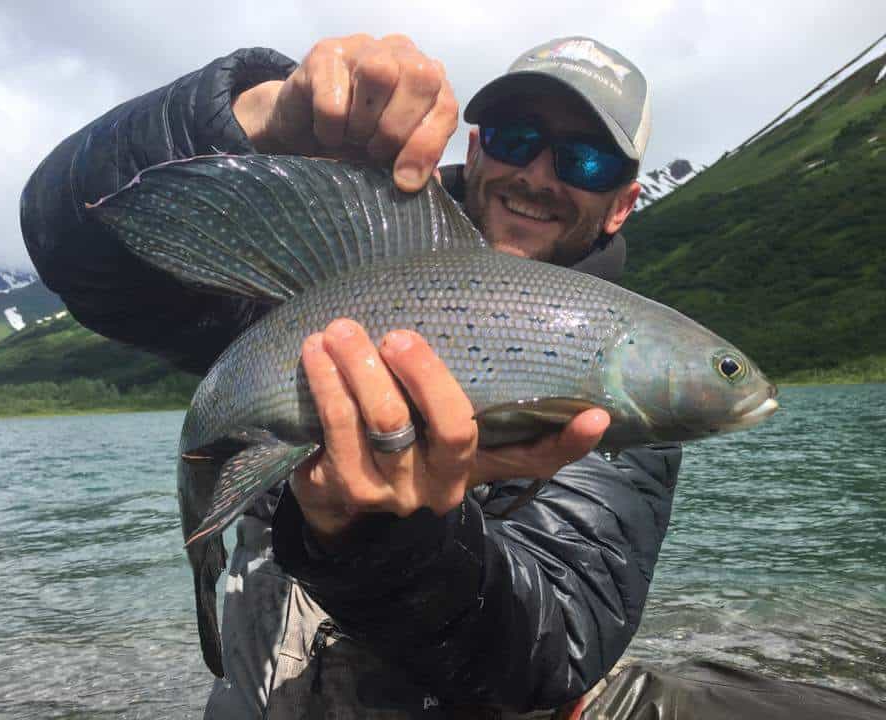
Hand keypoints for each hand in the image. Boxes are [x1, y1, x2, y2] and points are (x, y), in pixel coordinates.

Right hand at [233, 34, 457, 191]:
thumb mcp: (391, 157)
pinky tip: (327, 132)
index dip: (427, 146)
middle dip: (396, 130)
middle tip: (373, 151)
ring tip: (352, 137)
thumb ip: (417, 164)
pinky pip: (334, 97)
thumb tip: (428, 182)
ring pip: (379, 74)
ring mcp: (362, 47)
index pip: (445, 105)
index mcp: (427, 79)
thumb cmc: (355, 139)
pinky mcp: (324, 53)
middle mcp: (401, 52)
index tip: (406, 181)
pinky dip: (330, 128)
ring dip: (364, 123)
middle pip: (420, 78)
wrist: (301, 126)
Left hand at [290, 319, 608, 542]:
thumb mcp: (431, 435)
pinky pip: (337, 425)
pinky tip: (314, 350)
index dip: (567, 443)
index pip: (533, 461)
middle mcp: (443, 484)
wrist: (339, 512)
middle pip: (452, 427)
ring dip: (361, 367)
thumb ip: (454, 395)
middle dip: (425, 373)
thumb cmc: (396, 447)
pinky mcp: (347, 487)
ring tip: (343, 328)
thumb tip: (475, 313)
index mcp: (474, 466)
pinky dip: (327, 381)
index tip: (597, 415)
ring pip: (387, 420)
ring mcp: (395, 491)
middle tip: (399, 336)